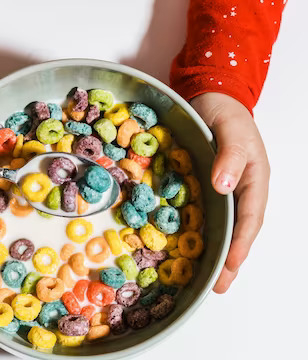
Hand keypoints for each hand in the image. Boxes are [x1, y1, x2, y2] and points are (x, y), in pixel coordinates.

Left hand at [190, 92, 269, 292]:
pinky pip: (204, 214)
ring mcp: (223, 191)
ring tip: (205, 277)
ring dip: (215, 252)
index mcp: (253, 179)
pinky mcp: (205, 187)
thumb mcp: (233, 130)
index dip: (240, 244)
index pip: (250, 219)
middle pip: (237, 231)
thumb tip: (225, 186)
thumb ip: (231, 156)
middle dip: (229, 260)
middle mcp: (240, 190)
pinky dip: (200, 232)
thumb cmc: (227, 113)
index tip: (230, 265)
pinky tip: (188, 246)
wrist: (211, 98)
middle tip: (217, 286)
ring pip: (222, 226)